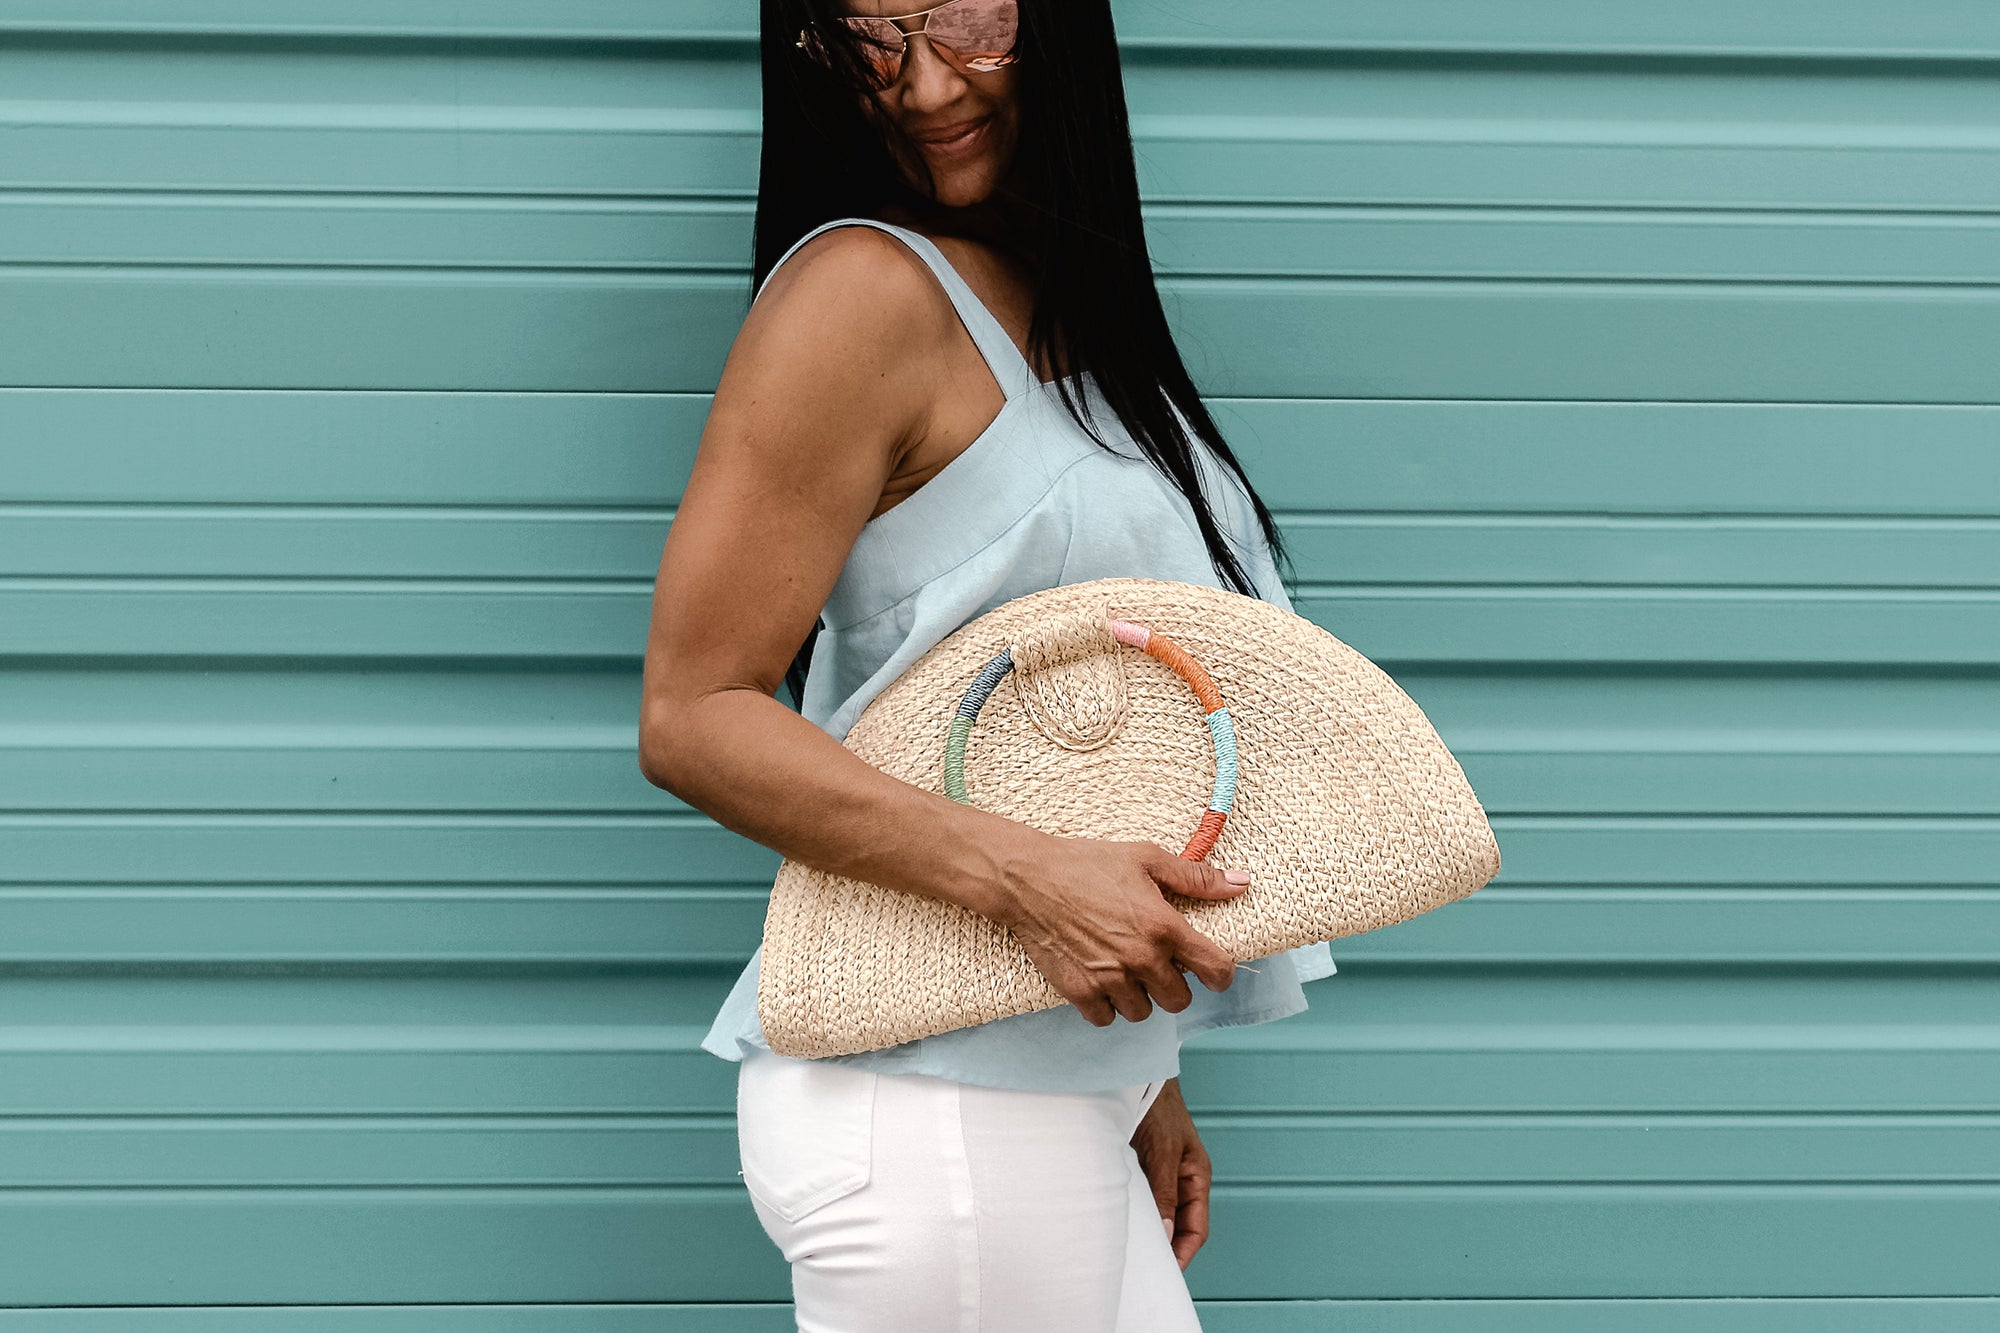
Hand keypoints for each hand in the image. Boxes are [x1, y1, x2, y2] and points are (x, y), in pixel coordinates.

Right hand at [993, 836, 1249, 1026]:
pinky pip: (1106, 1019)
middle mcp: (1140, 958)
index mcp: (1163, 926)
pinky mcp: (1079, 991)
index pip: (1215, 969)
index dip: (1222, 975)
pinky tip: (1100, 980)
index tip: (1214, 973)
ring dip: (1139, 996)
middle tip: (1156, 964)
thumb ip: (1196, 877)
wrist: (1027, 879)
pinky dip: (1106, 1006)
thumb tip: (1241, 884)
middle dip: (1174, 985)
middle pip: (1179, 1000)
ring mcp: (1109, 979)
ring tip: (1124, 970)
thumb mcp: (1146, 859)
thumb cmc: (1087, 863)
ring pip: (1142, 1013)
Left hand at [1129, 1077, 1213, 1269]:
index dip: (1184, 1252)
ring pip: (1157, 1213)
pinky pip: (1139, 1197)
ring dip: (1146, 1229)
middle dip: (1164, 1248)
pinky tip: (1116, 1220)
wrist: (1137, 1074)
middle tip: (1143, 1269)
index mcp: (1196, 1178)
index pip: (1196, 1229)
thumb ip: (1165, 1192)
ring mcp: (1160, 1174)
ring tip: (1128, 1251)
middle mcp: (1180, 1180)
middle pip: (1177, 1225)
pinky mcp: (1139, 1167)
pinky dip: (1131, 1211)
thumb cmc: (1158, 1107)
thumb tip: (1167, 1233)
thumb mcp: (1164, 1152)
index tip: (1167, 1272)